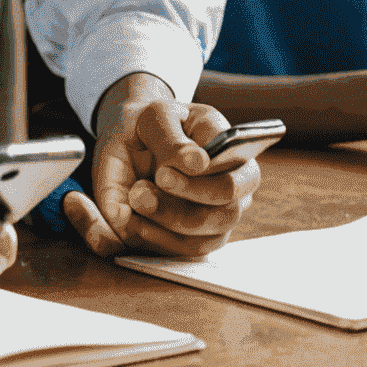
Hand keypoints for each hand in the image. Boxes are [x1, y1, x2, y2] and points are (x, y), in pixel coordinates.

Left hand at [63, 74, 258, 258]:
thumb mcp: (152, 118)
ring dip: (169, 221)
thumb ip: (170, 139)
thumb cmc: (147, 126)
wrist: (130, 140)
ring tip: (134, 201)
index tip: (162, 173)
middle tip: (142, 190)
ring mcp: (224, 208)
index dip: (203, 173)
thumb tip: (198, 163)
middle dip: (183, 201)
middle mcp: (235, 177)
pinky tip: (137, 223)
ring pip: (213, 230)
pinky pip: (194, 248)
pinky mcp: (205, 233)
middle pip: (229, 201)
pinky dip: (163, 240)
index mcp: (226, 140)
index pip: (236, 161)